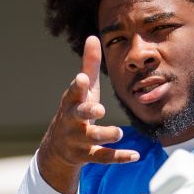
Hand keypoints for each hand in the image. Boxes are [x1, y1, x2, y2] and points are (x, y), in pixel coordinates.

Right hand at [36, 35, 138, 193]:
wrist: (58, 149)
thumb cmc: (75, 111)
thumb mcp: (82, 90)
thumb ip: (88, 65)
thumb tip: (92, 37)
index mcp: (71, 102)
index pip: (73, 93)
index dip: (77, 87)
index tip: (82, 79)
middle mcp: (72, 121)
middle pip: (78, 115)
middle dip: (87, 112)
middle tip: (99, 110)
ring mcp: (78, 140)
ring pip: (91, 139)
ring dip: (105, 135)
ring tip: (119, 133)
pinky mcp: (87, 156)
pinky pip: (103, 157)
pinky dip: (119, 157)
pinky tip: (135, 156)